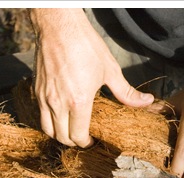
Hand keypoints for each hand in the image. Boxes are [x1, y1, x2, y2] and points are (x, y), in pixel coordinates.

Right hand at [30, 9, 153, 146]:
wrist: (59, 27)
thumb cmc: (86, 47)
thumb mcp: (110, 70)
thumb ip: (127, 92)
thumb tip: (147, 102)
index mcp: (78, 102)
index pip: (78, 136)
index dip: (86, 144)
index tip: (93, 141)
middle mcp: (58, 104)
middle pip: (62, 137)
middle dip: (74, 142)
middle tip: (84, 138)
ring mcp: (44, 97)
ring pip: (47, 129)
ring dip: (59, 135)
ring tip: (70, 130)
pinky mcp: (36, 90)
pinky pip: (39, 115)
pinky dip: (49, 122)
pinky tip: (59, 115)